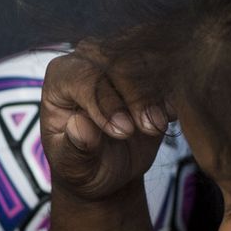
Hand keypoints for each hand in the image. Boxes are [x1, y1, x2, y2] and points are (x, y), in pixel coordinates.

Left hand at [39, 43, 171, 204]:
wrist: (107, 169)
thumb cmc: (81, 164)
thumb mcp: (73, 165)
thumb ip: (74, 147)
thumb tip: (80, 127)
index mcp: (61, 78)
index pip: (84, 78)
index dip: (105, 103)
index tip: (123, 132)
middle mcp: (88, 61)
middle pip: (117, 62)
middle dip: (135, 96)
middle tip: (147, 129)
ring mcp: (119, 63)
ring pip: (144, 63)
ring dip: (154, 95)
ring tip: (156, 127)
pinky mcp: (147, 73)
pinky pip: (163, 71)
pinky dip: (169, 93)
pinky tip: (169, 116)